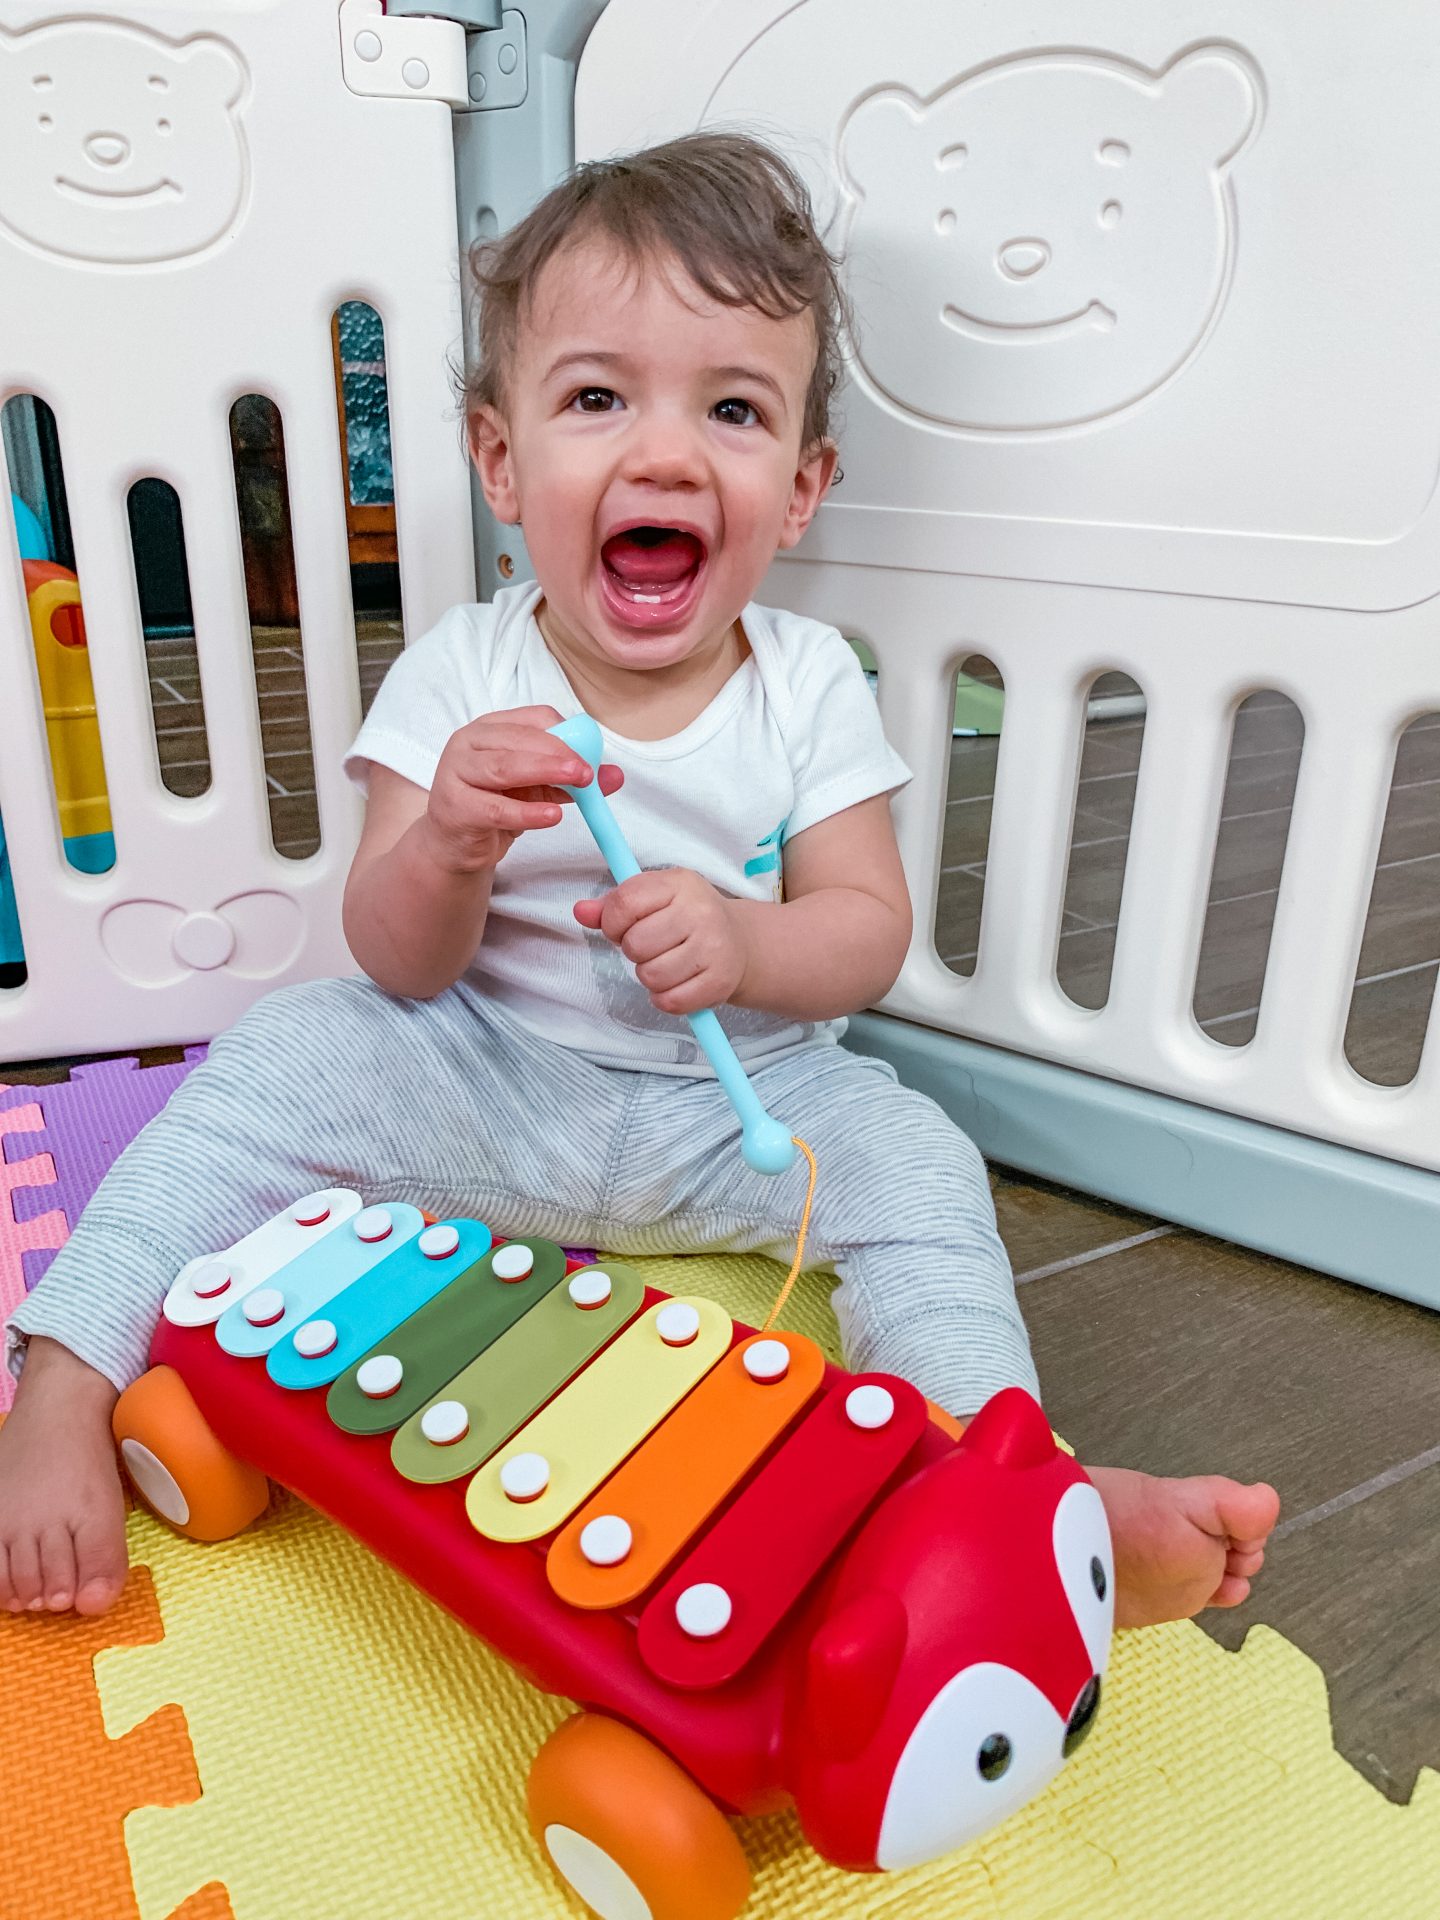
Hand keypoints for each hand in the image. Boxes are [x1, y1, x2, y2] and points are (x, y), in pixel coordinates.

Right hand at [422, 705, 621, 873]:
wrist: (456, 843)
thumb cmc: (495, 805)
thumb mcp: (539, 788)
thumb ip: (573, 780)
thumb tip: (615, 776)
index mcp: (491, 728)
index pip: (534, 719)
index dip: (566, 734)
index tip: (591, 754)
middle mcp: (469, 743)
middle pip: (519, 740)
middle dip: (559, 753)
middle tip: (589, 770)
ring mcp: (456, 772)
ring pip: (505, 768)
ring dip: (545, 773)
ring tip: (579, 783)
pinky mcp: (454, 807)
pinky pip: (495, 808)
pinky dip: (527, 812)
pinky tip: (551, 816)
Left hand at [574, 868, 748, 1014]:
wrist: (741, 942)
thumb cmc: (686, 918)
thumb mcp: (654, 898)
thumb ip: (613, 905)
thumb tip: (581, 911)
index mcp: (679, 883)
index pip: (625, 903)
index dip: (612, 923)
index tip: (622, 928)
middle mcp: (701, 912)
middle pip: (635, 944)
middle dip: (634, 951)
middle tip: (651, 947)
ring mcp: (714, 948)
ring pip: (650, 976)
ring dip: (649, 976)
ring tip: (665, 964)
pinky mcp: (719, 982)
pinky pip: (670, 1001)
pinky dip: (664, 998)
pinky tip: (677, 982)